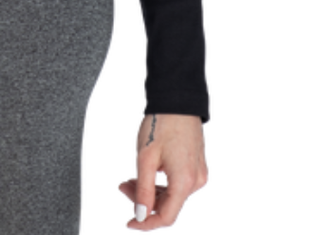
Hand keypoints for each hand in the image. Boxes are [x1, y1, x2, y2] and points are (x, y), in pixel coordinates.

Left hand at [118, 113, 207, 228]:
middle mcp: (196, 181)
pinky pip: (178, 183)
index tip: (130, 222)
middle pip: (168, 205)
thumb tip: (140, 216)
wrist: (177, 100)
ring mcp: (198, 173)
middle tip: (123, 186)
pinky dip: (161, 183)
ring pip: (172, 194)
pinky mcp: (197, 165)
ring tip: (131, 178)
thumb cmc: (161, 124)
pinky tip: (147, 173)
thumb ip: (143, 189)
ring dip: (151, 191)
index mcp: (184, 182)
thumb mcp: (146, 158)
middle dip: (143, 201)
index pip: (166, 216)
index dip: (146, 223)